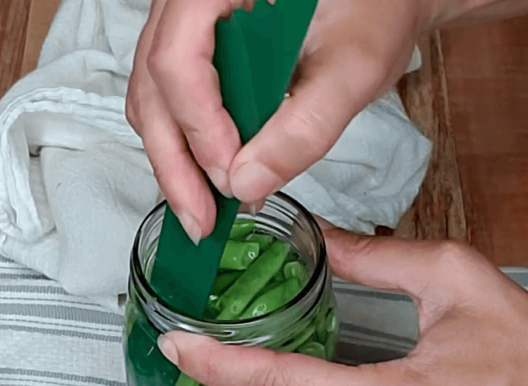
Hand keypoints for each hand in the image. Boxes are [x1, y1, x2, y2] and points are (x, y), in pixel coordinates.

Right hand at [125, 0, 436, 242]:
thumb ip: (305, 126)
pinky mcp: (194, 49)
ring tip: (205, 211)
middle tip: (202, 221)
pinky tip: (210, 180)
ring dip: (176, 161)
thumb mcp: (353, 67)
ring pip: (153, 99)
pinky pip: (170, 100)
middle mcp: (186, 1)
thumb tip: (246, 184)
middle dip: (175, 163)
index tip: (229, 178)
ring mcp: (183, 24)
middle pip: (154, 87)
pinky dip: (186, 145)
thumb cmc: (373, 9)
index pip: (178, 60)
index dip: (198, 127)